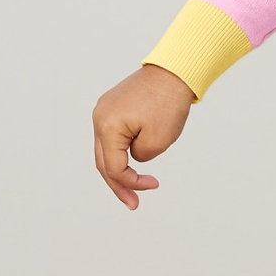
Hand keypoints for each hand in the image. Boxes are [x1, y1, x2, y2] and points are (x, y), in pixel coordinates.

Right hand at [92, 64, 195, 209]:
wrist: (175, 70)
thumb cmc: (169, 102)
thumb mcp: (159, 141)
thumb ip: (140, 157)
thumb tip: (133, 156)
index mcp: (107, 127)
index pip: (113, 167)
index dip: (131, 183)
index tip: (153, 185)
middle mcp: (99, 118)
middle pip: (103, 161)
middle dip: (119, 184)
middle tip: (133, 204)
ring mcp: (104, 110)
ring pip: (106, 149)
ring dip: (119, 169)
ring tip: (133, 187)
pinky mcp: (113, 106)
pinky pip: (112, 135)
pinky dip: (121, 151)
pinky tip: (132, 162)